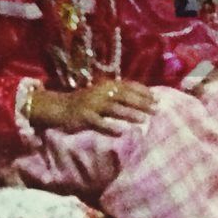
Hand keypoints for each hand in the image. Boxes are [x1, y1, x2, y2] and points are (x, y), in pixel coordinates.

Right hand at [29, 81, 155, 135]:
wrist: (60, 107)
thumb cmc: (87, 102)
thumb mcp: (103, 94)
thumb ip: (120, 95)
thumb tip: (145, 99)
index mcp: (106, 85)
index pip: (129, 86)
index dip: (143, 91)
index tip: (157, 98)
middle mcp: (100, 92)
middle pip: (124, 96)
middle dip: (141, 102)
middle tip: (156, 109)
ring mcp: (92, 105)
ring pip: (114, 109)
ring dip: (129, 113)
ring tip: (143, 119)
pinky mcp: (84, 117)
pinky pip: (99, 123)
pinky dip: (110, 127)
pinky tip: (121, 132)